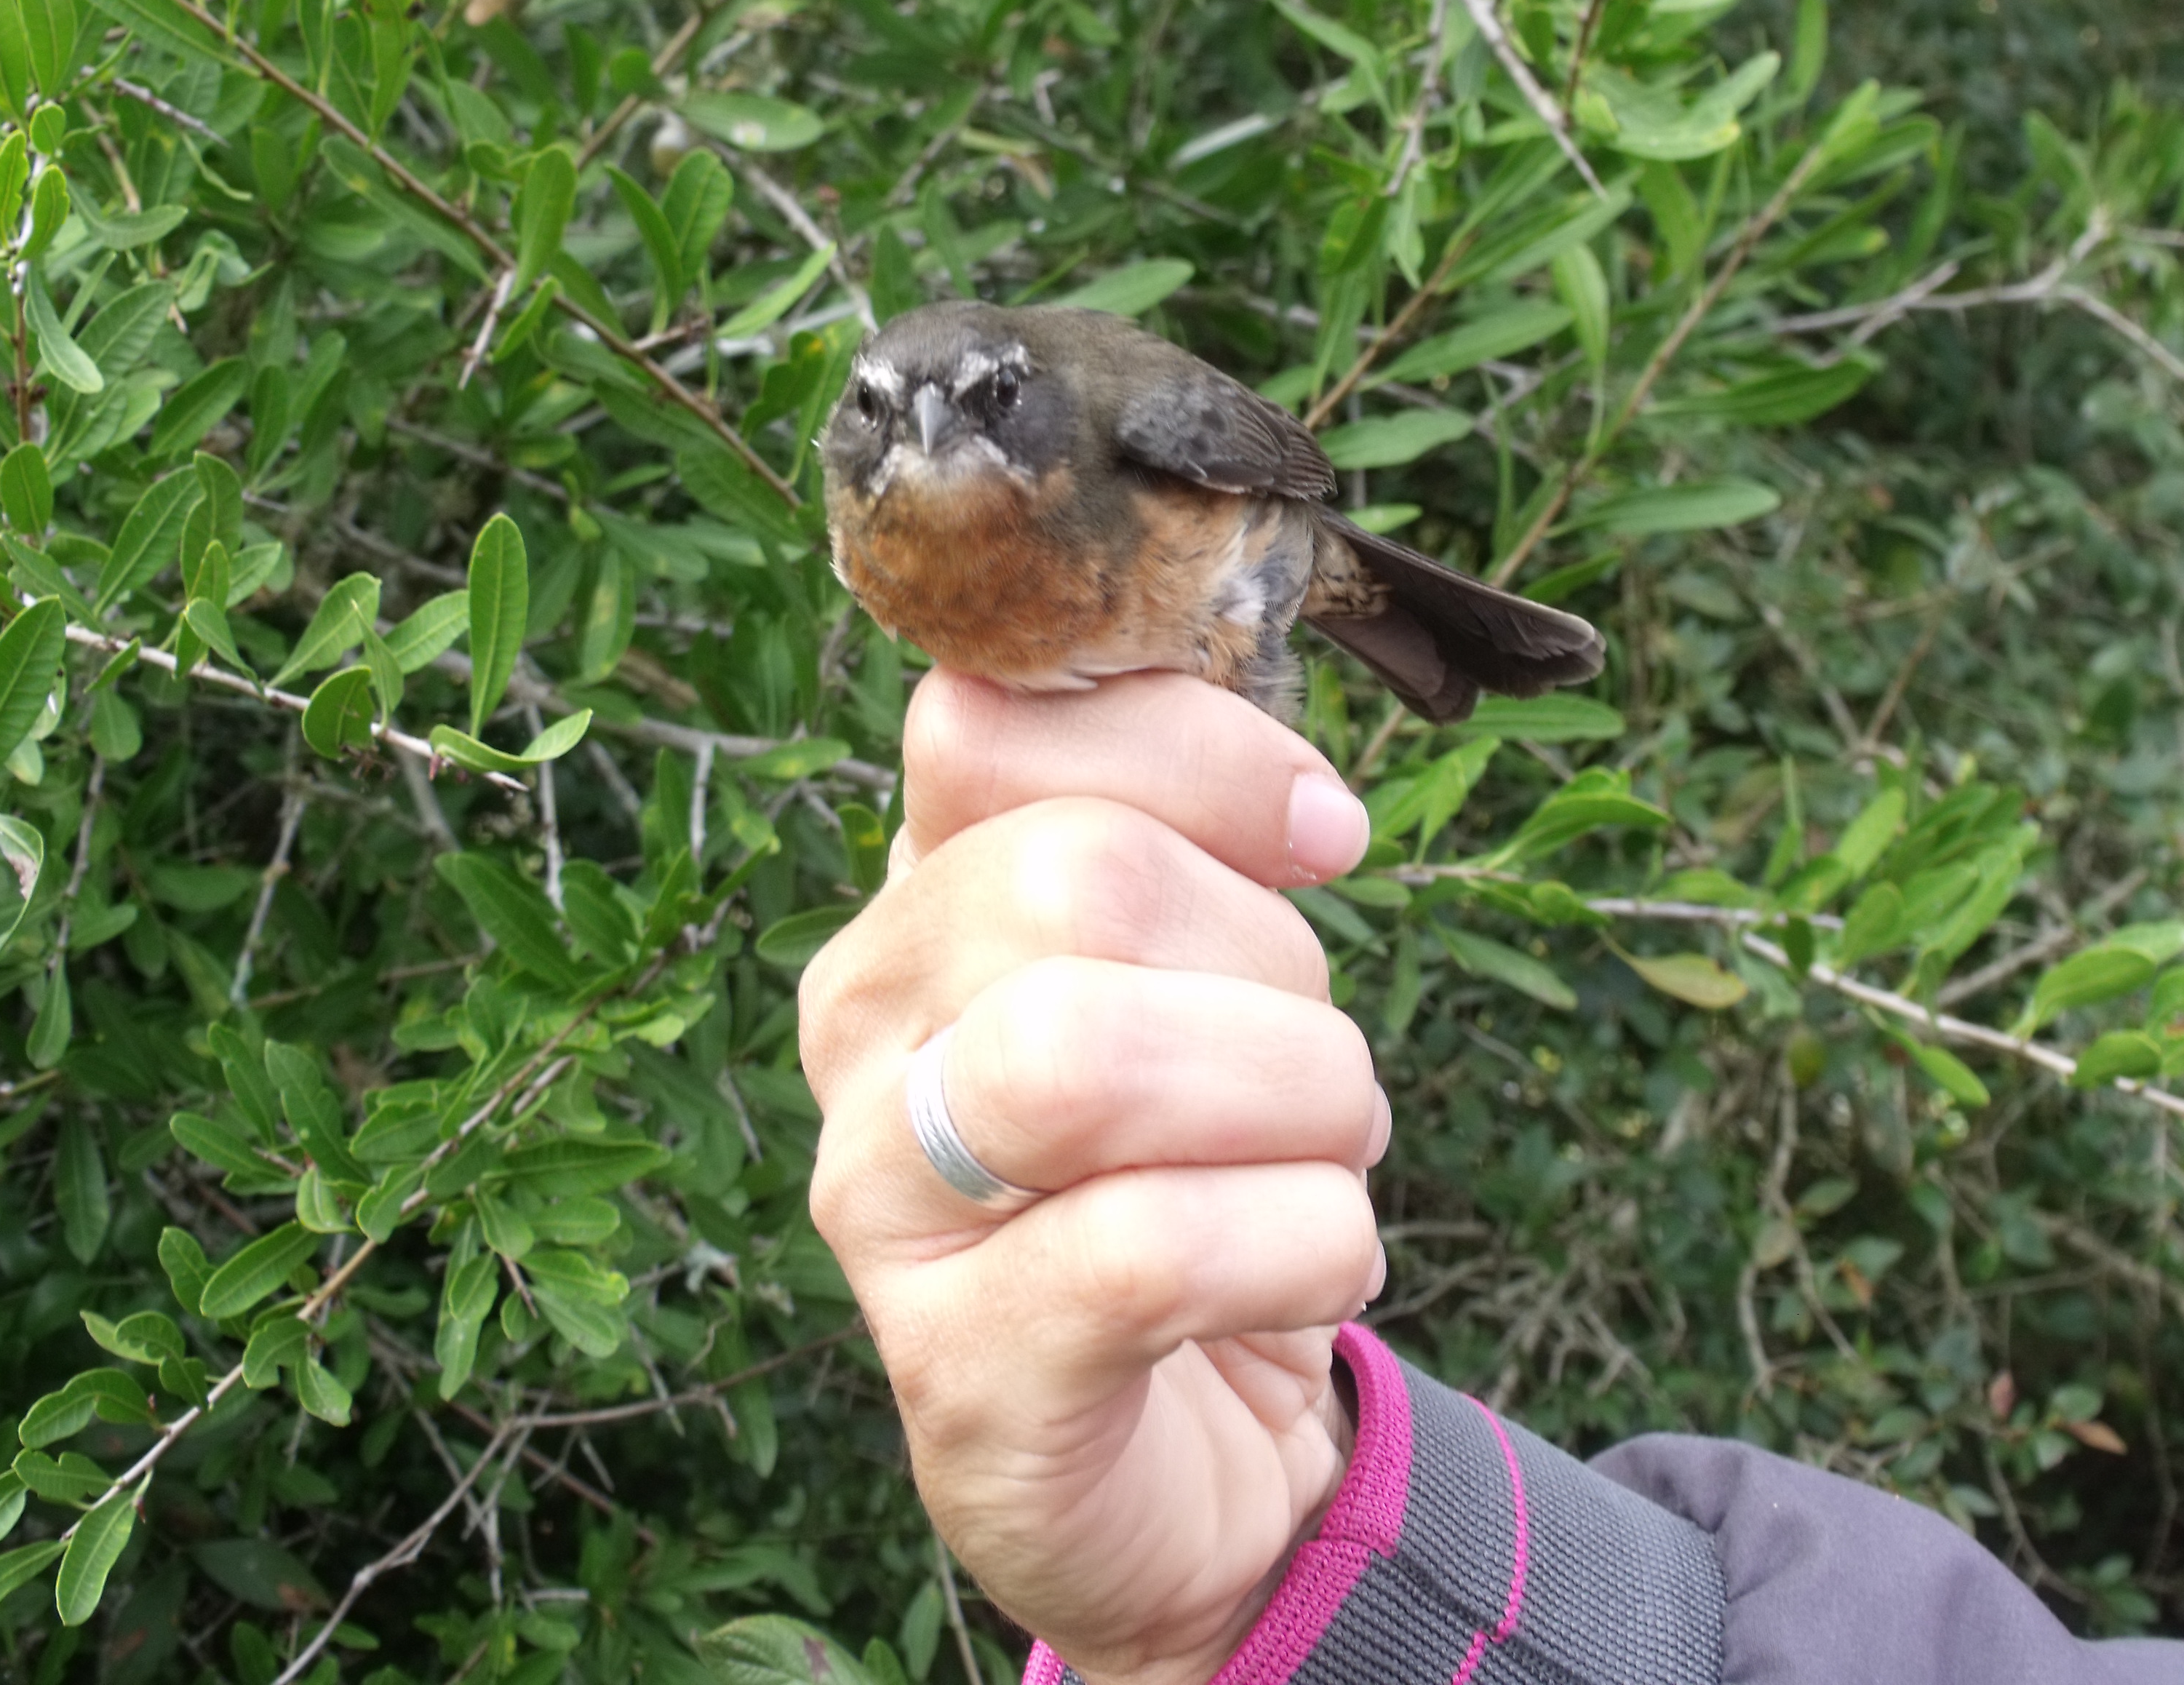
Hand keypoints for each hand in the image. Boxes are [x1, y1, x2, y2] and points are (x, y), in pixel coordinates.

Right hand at [801, 670, 1387, 1684]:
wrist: (1192, 1459)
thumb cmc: (1202, 1173)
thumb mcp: (1208, 975)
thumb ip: (1212, 844)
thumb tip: (1316, 813)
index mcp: (915, 899)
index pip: (984, 723)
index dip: (1197, 755)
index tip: (1322, 842)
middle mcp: (861, 1031)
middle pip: (1078, 878)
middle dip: (1275, 966)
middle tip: (1312, 1073)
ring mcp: (881, 1205)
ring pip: (1090, 1057)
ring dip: (1297, 1100)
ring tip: (1322, 1164)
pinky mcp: (956, 1371)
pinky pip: (1155, 1251)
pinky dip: (1309, 1245)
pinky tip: (1314, 1272)